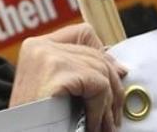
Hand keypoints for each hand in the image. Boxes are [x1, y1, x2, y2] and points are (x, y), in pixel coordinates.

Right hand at [10, 23, 127, 131]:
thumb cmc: (36, 120)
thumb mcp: (57, 90)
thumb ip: (80, 73)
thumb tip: (120, 69)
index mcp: (36, 47)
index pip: (82, 33)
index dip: (104, 55)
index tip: (115, 78)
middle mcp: (39, 46)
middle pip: (96, 55)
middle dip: (112, 87)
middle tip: (113, 116)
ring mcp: (47, 56)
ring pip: (101, 71)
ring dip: (108, 104)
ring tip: (102, 125)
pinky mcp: (56, 71)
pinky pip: (98, 85)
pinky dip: (100, 109)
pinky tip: (91, 124)